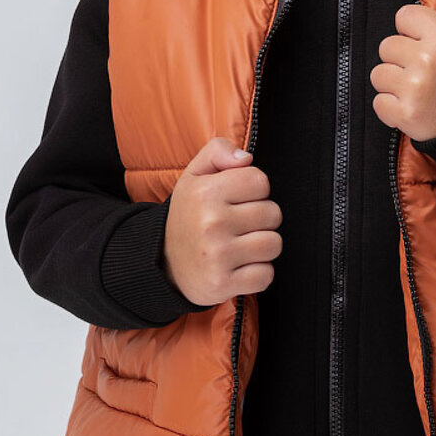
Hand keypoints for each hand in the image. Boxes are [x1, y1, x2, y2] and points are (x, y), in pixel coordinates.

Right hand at [163, 137, 282, 305]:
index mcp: (205, 192)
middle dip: (260, 219)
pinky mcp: (222, 284)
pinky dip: (257, 273)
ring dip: (262, 247)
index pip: (260, 181)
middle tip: (238, 226)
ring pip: (273, 244)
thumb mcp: (194, 175)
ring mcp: (217, 256)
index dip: (253, 191)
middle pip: (272, 213)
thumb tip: (246, 158)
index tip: (237, 200)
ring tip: (240, 245)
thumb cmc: (188, 215)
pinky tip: (239, 267)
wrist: (162, 263)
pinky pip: (266, 275)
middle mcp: (211, 223)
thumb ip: (218, 151)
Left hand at [370, 0, 435, 141]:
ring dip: (393, 84)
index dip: (411, 31)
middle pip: (386, 46)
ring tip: (417, 91)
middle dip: (400, 59)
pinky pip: (378, 103)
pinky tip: (412, 107)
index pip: (403, 16)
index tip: (425, 45)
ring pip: (378, 74)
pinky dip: (391, 108)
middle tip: (422, 73)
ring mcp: (415, 88)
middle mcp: (428, 60)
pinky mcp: (405, 114)